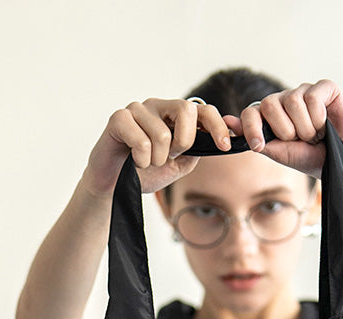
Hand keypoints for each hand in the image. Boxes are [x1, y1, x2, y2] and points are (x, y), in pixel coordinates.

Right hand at [82, 98, 233, 197]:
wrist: (117, 186)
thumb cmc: (146, 172)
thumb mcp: (179, 165)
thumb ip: (196, 151)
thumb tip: (215, 140)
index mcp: (174, 116)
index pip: (202, 109)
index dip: (217, 125)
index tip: (225, 146)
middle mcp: (157, 107)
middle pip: (186, 109)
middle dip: (184, 141)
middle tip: (170, 157)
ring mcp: (137, 110)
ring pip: (162, 133)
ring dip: (157, 159)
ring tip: (146, 161)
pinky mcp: (119, 118)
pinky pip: (141, 141)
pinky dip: (141, 159)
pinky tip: (134, 160)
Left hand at [224, 79, 342, 199]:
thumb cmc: (316, 161)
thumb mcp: (282, 154)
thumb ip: (257, 138)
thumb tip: (226, 123)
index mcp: (273, 117)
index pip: (252, 111)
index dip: (252, 127)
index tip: (258, 146)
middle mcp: (287, 101)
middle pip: (269, 103)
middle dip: (286, 131)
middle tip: (302, 142)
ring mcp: (306, 92)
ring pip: (292, 100)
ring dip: (307, 128)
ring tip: (318, 135)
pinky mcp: (326, 89)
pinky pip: (312, 96)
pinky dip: (319, 116)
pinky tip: (328, 124)